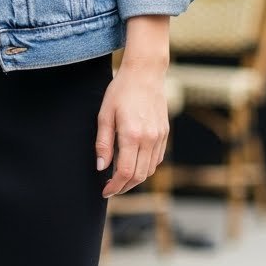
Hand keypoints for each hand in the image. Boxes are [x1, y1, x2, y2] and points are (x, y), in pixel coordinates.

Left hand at [95, 61, 169, 197]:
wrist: (145, 73)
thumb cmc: (120, 91)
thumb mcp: (104, 115)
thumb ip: (103, 143)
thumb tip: (101, 167)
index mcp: (132, 135)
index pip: (125, 172)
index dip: (115, 186)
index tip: (105, 191)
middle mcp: (149, 138)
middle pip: (139, 176)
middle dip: (124, 187)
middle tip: (111, 188)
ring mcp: (159, 136)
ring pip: (150, 170)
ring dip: (135, 179)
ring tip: (120, 178)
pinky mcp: (164, 133)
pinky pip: (157, 159)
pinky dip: (145, 167)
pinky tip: (133, 163)